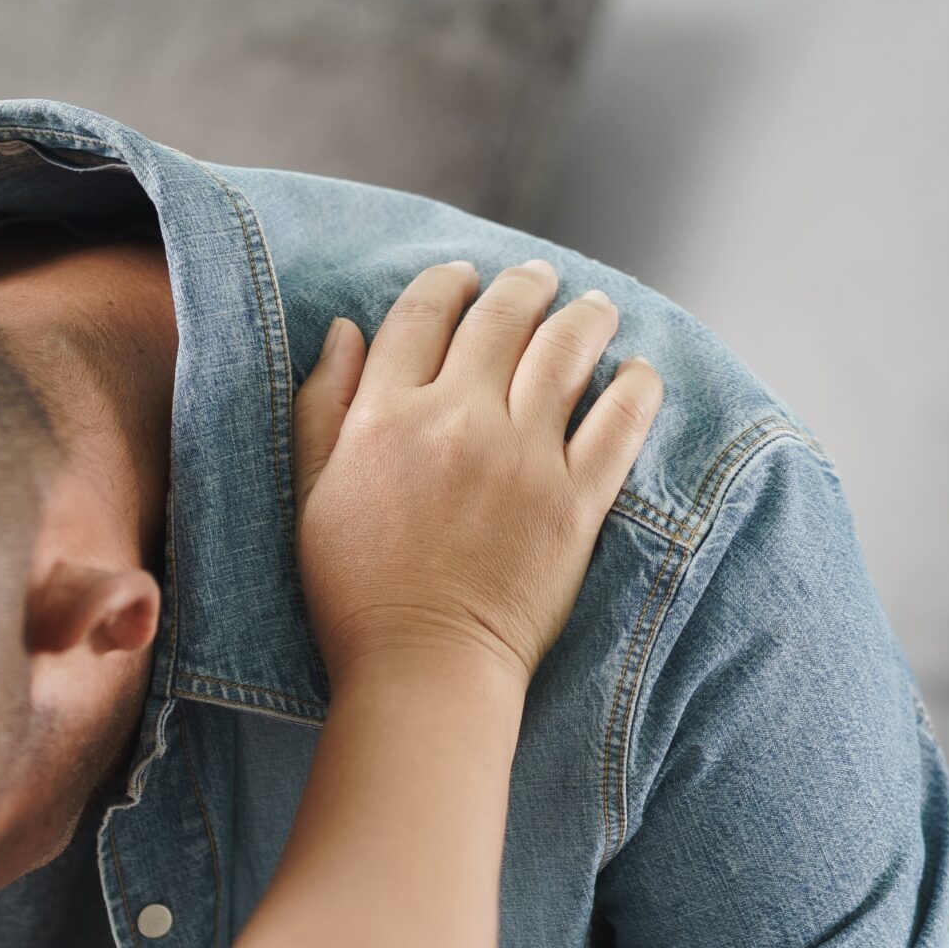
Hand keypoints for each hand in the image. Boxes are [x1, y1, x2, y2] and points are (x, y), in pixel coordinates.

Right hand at [293, 260, 660, 686]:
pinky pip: (620, 422)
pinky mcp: (577, 501)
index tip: (464, 278)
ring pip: (566, 352)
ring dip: (585, 317)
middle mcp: (457, 421)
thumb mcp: (310, 494)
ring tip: (595, 309)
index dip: (446, 284)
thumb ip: (322, 407)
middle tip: (538, 280)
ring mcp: (524, 458)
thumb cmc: (353, 592)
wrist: (422, 669)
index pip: (420, 316)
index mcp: (386, 418)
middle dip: (523, 287)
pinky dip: (636, 387)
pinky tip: (638, 374)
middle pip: (500, 319)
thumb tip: (344, 329)